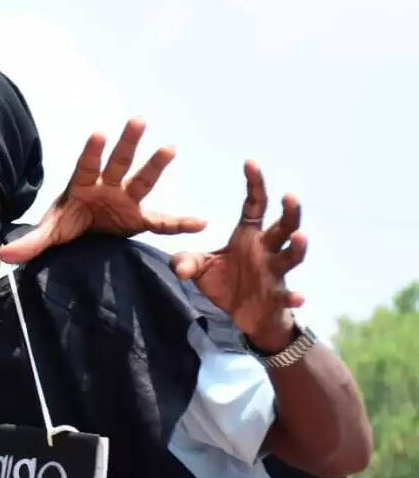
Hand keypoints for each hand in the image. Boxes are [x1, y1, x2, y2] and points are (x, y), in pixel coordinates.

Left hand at [0, 118, 203, 264]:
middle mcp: (107, 186)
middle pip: (118, 162)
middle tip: (137, 120)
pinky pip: (162, 222)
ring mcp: (125, 200)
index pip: (86, 165)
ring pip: (142, 180)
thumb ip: (30, 243)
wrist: (81, 236)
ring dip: (155, 165)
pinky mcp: (138, 219)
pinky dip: (181, 224)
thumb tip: (5, 256)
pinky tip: (201, 223)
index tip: (98, 133)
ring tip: (170, 148)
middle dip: (127, 143)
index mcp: (82, 185)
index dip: (91, 151)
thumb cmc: (65, 225)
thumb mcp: (49, 235)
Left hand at [169, 161, 306, 351]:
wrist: (243, 316)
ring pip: (292, 255)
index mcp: (249, 236)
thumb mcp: (199, 269)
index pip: (255, 205)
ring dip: (298, 246)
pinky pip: (287, 295)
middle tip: (290, 195)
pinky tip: (300, 297)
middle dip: (289, 211)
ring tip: (301, 236)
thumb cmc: (225, 284)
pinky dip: (294, 296)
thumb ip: (185, 262)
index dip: (254, 184)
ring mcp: (275, 272)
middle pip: (284, 226)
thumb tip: (177, 266)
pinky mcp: (277, 296)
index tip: (250, 162)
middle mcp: (267, 250)